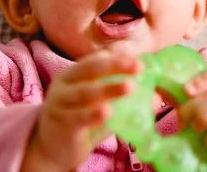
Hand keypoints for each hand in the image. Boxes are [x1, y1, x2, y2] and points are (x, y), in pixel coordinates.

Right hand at [22, 50, 140, 170]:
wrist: (52, 148)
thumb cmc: (79, 119)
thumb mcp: (97, 103)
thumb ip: (119, 96)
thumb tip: (154, 95)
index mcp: (73, 74)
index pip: (96, 60)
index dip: (118, 58)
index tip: (139, 60)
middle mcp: (64, 84)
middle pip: (90, 70)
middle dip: (116, 66)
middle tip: (138, 66)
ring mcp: (60, 103)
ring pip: (85, 93)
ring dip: (108, 89)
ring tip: (129, 87)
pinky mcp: (61, 124)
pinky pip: (78, 118)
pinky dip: (93, 114)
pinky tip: (107, 112)